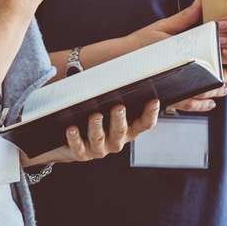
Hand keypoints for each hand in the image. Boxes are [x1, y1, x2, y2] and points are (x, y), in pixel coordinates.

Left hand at [25, 101, 161, 166]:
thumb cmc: (95, 120)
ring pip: (99, 138)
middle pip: (121, 131)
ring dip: (97, 127)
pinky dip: (75, 138)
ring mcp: (99, 148)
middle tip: (119, 107)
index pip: (144, 124)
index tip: (153, 101)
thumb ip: (115, 95)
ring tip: (94, 116)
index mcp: (127, 130)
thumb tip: (116, 72)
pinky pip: (78, 147)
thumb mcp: (108, 108)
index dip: (150, 114)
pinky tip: (72, 129)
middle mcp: (115, 141)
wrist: (73, 145)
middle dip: (119, 119)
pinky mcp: (82, 153)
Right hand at [133, 3, 226, 110]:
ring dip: (216, 91)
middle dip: (225, 77)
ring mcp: (172, 86)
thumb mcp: (162, 27)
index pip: (208, 56)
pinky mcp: (166, 96)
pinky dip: (200, 105)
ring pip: (200, 93)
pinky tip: (210, 103)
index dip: (225, 58)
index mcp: (179, 52)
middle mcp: (177, 71)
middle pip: (208, 77)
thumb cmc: (138, 43)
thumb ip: (185, 17)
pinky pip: (186, 105)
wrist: (116, 61)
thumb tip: (201, 1)